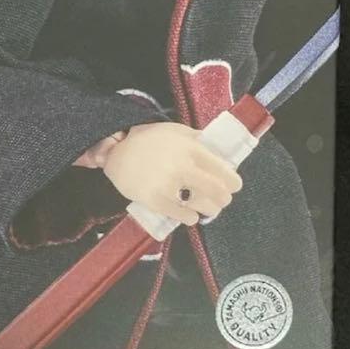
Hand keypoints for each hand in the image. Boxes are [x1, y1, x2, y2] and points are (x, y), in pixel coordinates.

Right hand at [102, 122, 242, 225]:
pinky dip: (190, 217)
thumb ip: (199, 139)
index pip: (225, 171)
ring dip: (209, 209)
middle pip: (219, 192)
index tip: (232, 185)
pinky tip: (188, 213)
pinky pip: (185, 217)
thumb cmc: (149, 140)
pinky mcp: (157, 201)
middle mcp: (182, 166)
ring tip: (205, 207)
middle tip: (220, 199)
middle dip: (223, 198)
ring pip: (205, 207)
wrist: (116, 153)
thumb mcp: (175, 131)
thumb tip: (222, 152)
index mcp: (190, 148)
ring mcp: (169, 185)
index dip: (233, 182)